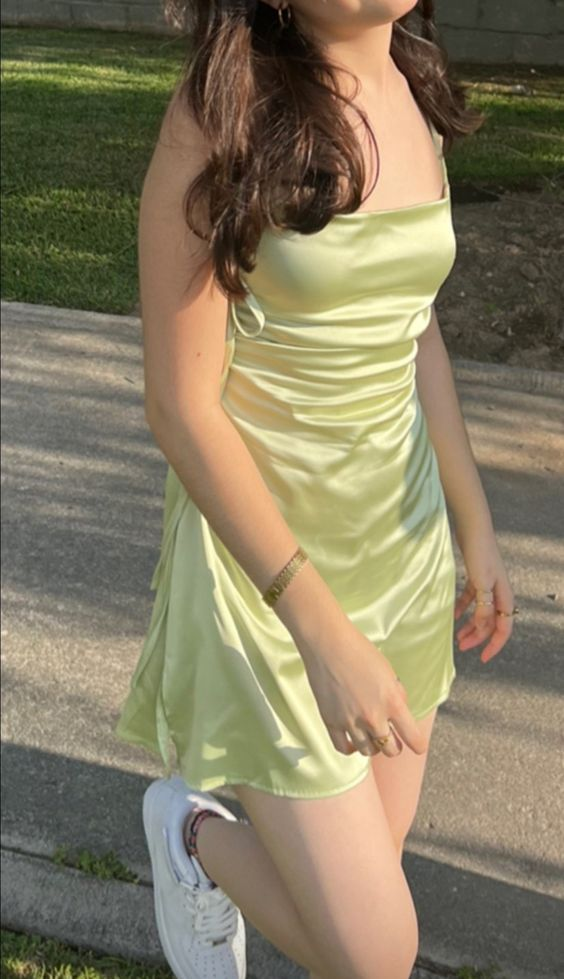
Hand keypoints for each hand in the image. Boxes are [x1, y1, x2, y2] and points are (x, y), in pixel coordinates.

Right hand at [295, 615, 428, 758]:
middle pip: (390, 750)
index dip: (417, 744)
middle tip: (390, 736)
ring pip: (368, 751)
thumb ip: (397, 696)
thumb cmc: (361, 652)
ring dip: (373, 746)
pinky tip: (353, 740)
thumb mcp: (389, 672)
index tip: (416, 744)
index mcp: (393, 703)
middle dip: (394, 745)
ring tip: (370, 735)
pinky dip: (351, 748)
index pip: (414, 739)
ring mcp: (351, 722)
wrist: (329, 644)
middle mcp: (373, 717)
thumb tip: (400, 714)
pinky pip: (343, 748)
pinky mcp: (331, 722)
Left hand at [454, 525, 515, 663]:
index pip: (504, 628)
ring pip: (480, 612)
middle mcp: (498, 592)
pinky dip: (462, 608)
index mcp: (504, 596)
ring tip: (456, 636)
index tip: (482, 658)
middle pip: (490, 622)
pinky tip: (452, 615)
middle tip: (461, 646)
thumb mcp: (482, 582)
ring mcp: (487, 585)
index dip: (494, 645)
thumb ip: (484, 604)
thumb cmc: (479, 553)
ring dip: (470, 625)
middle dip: (478, 637)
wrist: (473, 528)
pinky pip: (471, 599)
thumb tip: (483, 623)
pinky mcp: (476, 577)